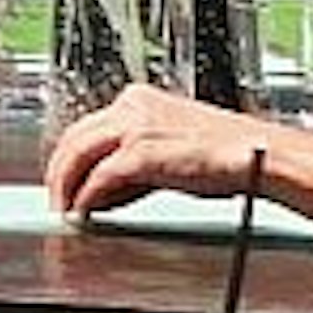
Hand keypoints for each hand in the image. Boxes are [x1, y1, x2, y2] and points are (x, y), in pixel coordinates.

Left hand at [45, 86, 263, 217]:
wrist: (254, 155)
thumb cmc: (221, 155)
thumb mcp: (167, 151)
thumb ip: (132, 166)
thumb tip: (101, 192)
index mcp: (137, 100)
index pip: (86, 128)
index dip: (69, 158)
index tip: (64, 181)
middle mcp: (131, 106)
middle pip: (74, 138)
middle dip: (59, 173)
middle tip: (57, 201)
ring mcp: (134, 127)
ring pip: (78, 153)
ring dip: (66, 185)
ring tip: (65, 210)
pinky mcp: (141, 152)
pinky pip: (100, 176)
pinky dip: (87, 196)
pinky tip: (85, 212)